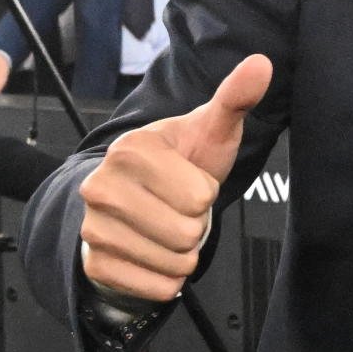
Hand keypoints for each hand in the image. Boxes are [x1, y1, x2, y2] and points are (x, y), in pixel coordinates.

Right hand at [77, 55, 270, 301]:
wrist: (140, 200)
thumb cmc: (182, 164)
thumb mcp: (211, 132)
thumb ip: (235, 99)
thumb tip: (261, 63)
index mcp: (130, 149)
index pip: (199, 197)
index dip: (203, 193)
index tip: (187, 181)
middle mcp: (101, 186)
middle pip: (185, 233)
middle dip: (195, 226)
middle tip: (178, 210)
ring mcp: (92, 228)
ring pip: (172, 263)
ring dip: (183, 254)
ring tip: (167, 228)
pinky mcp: (95, 264)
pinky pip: (155, 287)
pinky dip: (166, 279)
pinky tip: (155, 255)